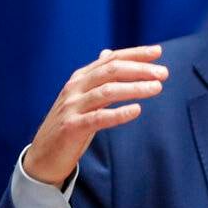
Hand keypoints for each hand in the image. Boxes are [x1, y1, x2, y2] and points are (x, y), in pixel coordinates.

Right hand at [23, 45, 167, 187]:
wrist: (43, 156)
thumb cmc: (70, 124)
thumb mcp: (82, 96)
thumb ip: (96, 77)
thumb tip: (108, 53)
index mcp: (80, 78)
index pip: (110, 59)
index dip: (134, 54)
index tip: (158, 52)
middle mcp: (75, 88)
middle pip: (110, 71)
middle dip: (139, 69)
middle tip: (163, 73)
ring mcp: (72, 107)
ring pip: (107, 91)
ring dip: (134, 88)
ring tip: (156, 88)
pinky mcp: (72, 127)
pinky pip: (98, 118)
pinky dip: (118, 113)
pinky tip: (136, 110)